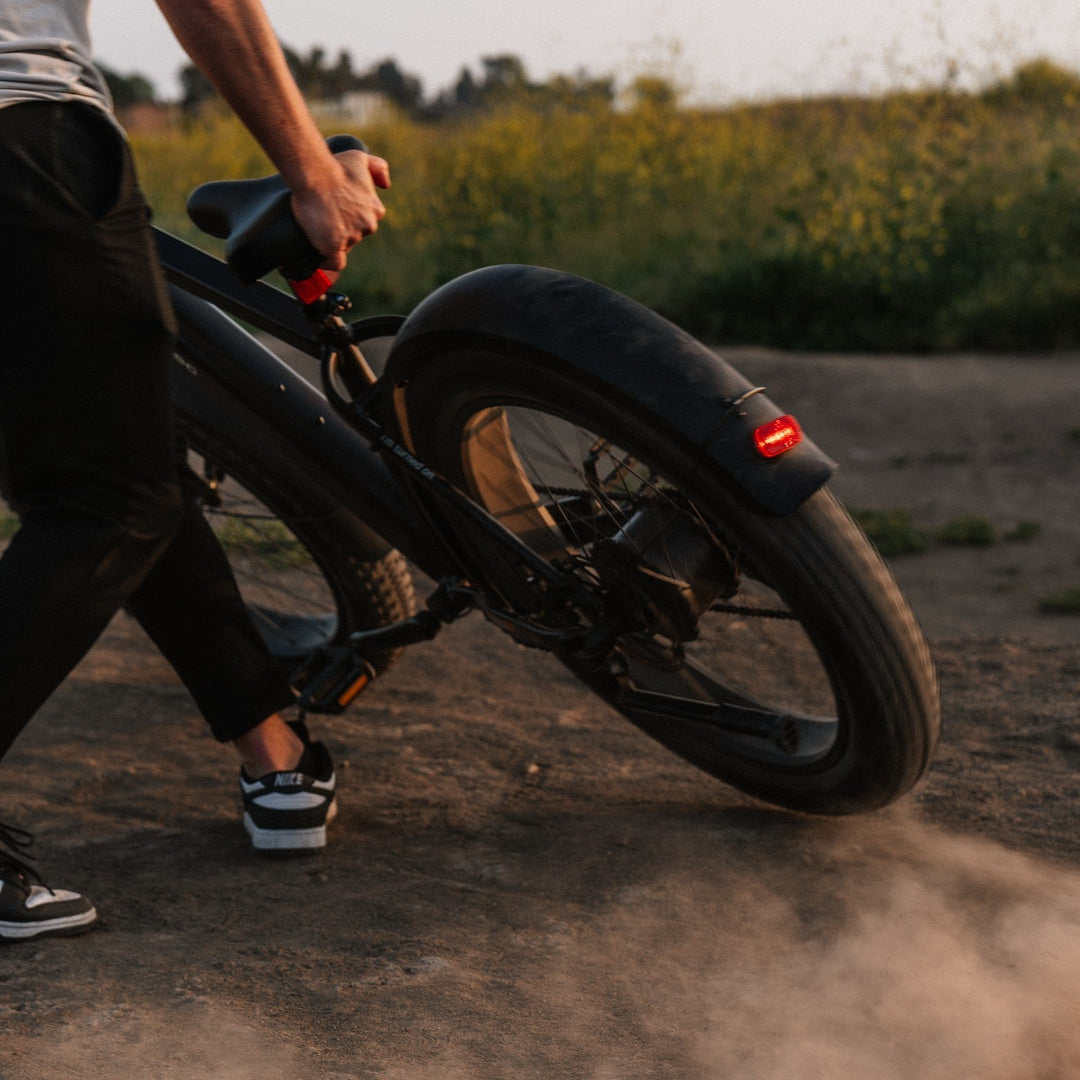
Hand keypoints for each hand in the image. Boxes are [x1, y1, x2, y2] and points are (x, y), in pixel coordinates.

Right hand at [290, 150, 390, 271]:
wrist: (315, 173)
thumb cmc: (335, 165)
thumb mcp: (361, 158)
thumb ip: (378, 168)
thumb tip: (386, 185)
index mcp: (376, 210)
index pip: (364, 223)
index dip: (350, 219)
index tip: (338, 214)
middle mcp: (368, 226)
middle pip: (355, 236)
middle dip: (342, 229)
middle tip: (325, 217)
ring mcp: (352, 237)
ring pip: (343, 246)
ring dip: (332, 240)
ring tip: (317, 226)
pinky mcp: (334, 245)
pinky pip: (335, 263)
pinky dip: (327, 262)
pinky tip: (319, 255)